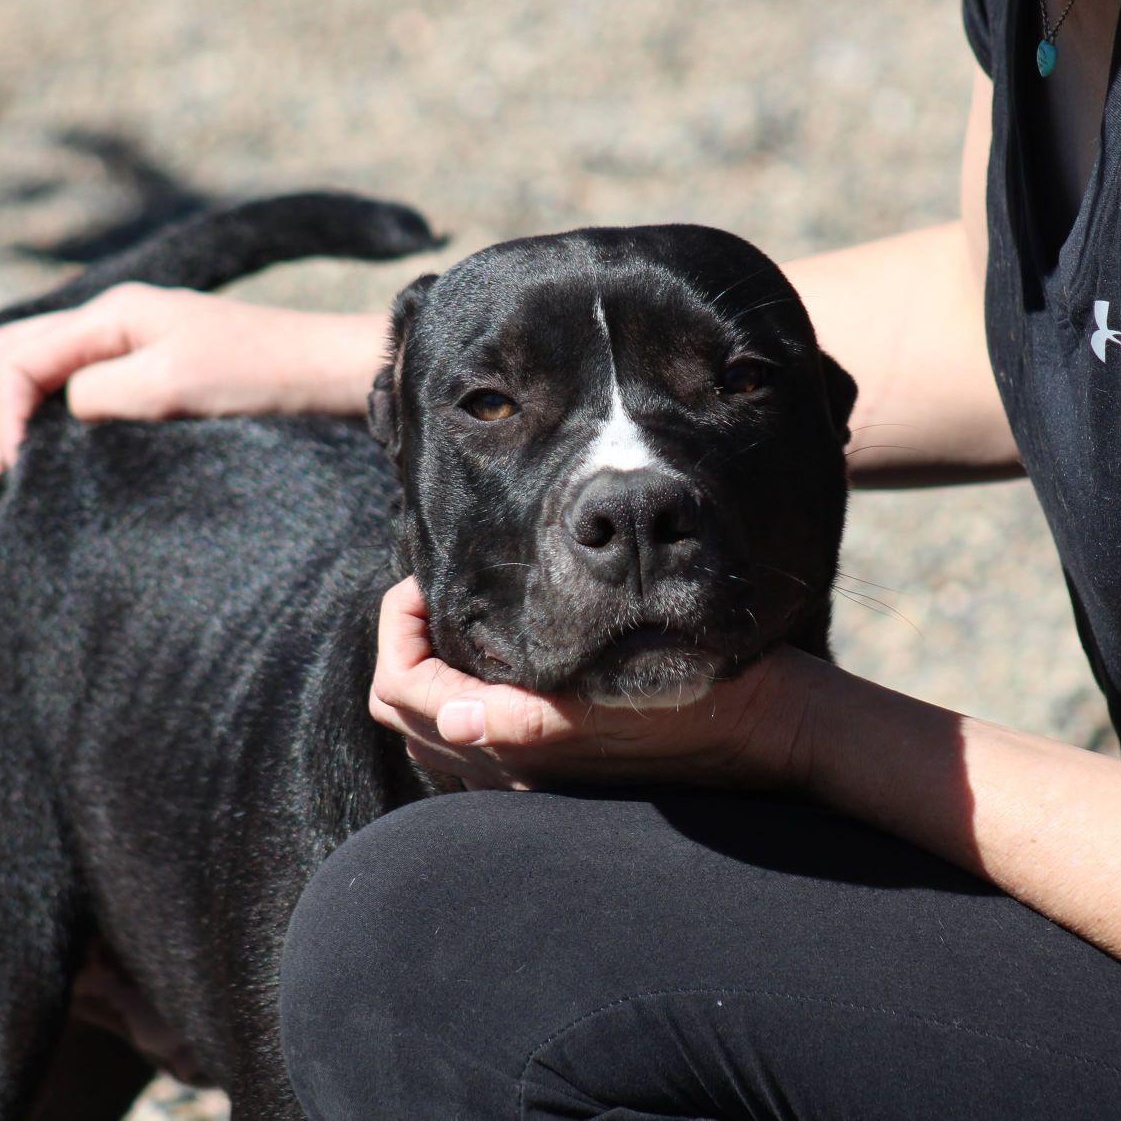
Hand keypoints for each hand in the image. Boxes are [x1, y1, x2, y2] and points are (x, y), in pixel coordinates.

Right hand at [0, 283, 387, 468]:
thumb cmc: (263, 373)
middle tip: (7, 468)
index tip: (9, 466)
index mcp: (114, 314)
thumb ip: (100, 394)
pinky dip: (70, 419)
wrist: (333, 373)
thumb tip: (64, 412)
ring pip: (58, 377)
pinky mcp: (170, 379)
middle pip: (26, 357)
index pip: (19, 356)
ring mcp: (145, 350)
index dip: (0, 411)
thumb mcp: (172, 384)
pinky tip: (69, 452)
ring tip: (23, 464)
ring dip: (31, 413)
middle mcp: (120, 325)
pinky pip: (98, 394)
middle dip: (2, 407)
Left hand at [369, 577, 817, 791]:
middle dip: (401, 650)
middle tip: (432, 600)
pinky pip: (469, 750)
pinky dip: (454, 705)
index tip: (424, 582)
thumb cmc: (697, 691)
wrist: (761, 729)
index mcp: (519, 744)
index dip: (397, 627)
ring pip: (431, 736)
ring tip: (455, 628)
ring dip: (425, 679)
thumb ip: (520, 716)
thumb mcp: (616, 691)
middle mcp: (512, 771)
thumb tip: (447, 719)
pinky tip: (490, 669)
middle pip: (402, 715)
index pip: (403, 689)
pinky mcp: (554, 776)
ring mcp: (530, 779)